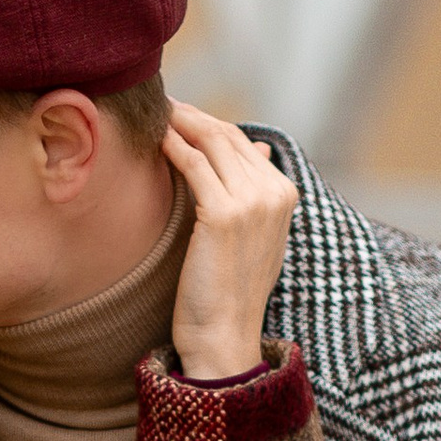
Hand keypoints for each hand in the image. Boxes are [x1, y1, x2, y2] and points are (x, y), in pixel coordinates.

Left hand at [163, 107, 297, 379]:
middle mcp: (274, 194)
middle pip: (228, 137)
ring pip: (212, 144)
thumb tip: (258, 150)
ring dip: (180, 123)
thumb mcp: (252, 236)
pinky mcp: (224, 214)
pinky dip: (174, 146)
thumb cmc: (229, 291)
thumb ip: (256, 192)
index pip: (243, 143)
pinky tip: (156, 138)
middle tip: (162, 104)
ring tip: (155, 114)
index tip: (180, 114)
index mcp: (285, 195)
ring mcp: (252, 202)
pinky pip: (195, 166)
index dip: (209, 124)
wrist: (224, 336)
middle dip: (193, 116)